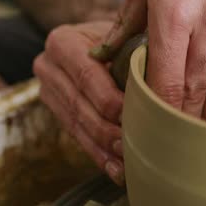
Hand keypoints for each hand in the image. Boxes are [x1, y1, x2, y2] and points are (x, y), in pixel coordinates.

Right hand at [34, 20, 124, 184]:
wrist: (99, 42)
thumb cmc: (120, 36)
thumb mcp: (125, 35)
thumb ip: (133, 53)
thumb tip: (157, 80)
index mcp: (62, 42)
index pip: (86, 75)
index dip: (109, 98)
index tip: (134, 115)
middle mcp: (48, 66)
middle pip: (79, 104)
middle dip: (107, 129)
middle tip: (132, 145)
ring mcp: (48, 91)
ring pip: (76, 125)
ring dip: (103, 148)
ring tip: (126, 164)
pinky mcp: (56, 113)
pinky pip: (77, 136)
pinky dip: (99, 154)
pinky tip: (116, 170)